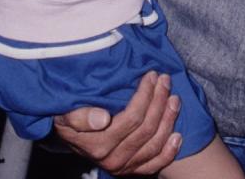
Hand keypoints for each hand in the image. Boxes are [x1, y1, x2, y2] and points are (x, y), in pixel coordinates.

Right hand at [52, 71, 180, 174]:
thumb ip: (80, 116)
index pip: (131, 118)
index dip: (145, 95)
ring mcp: (125, 167)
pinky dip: (170, 151)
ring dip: (169, 119)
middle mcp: (112, 159)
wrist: (72, 139)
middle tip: (165, 80)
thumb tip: (102, 119)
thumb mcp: (67, 114)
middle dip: (159, 100)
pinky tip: (178, 135)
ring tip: (174, 98)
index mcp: (97, 145)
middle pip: (146, 128)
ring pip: (155, 143)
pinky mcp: (134, 171)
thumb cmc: (71, 119)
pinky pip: (157, 164)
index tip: (151, 75)